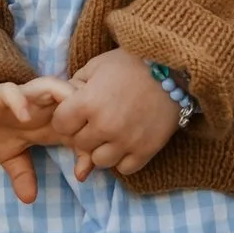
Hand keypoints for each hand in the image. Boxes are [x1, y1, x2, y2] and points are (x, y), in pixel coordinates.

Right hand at [0, 75, 79, 203]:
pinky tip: (23, 118)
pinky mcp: (1, 92)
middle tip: (85, 148)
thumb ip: (22, 173)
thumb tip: (29, 200)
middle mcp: (41, 106)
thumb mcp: (8, 155)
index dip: (88, 148)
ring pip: (54, 88)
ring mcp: (23, 97)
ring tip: (65, 129)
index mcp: (48, 122)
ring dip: (65, 103)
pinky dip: (21, 102)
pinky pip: (14, 92)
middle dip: (86, 123)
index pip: (80, 130)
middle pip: (76, 104)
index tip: (83, 174)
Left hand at [48, 48, 180, 181]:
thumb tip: (64, 102)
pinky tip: (127, 142)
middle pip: (79, 144)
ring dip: (102, 149)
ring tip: (111, 134)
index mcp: (88, 102)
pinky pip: (124, 168)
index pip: (61, 125)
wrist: (173, 69)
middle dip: (83, 133)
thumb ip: (76, 84)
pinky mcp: (146, 151)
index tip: (76, 112)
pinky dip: (123, 158)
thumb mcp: (97, 65)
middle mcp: (105, 126)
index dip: (66, 118)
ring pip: (99, 161)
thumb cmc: (131, 63)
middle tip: (96, 121)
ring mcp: (126, 141)